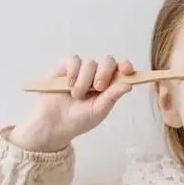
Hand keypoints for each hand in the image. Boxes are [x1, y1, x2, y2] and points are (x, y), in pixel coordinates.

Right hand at [8, 55, 134, 150]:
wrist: (55, 124)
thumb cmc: (79, 119)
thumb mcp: (98, 111)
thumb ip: (112, 97)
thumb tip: (129, 85)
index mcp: (110, 85)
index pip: (122, 70)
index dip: (126, 66)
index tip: (126, 70)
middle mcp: (97, 74)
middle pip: (108, 61)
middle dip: (105, 73)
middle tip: (98, 87)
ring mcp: (82, 69)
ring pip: (90, 63)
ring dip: (84, 80)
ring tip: (77, 96)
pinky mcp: (66, 67)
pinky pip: (73, 60)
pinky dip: (73, 72)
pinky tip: (68, 85)